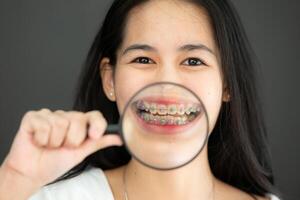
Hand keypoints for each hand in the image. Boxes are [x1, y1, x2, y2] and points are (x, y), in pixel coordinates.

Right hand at [1, 109, 122, 189]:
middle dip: (71, 140)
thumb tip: (120, 138)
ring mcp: (49, 115)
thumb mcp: (82, 153)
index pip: (94, 115)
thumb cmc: (56, 162)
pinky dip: (41, 139)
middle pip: (78, 119)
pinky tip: (38, 141)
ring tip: (49, 145)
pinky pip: (43, 124)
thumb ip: (99, 142)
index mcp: (79, 123)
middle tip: (62, 147)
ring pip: (60, 123)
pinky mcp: (32, 117)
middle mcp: (65, 116)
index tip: (94, 136)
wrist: (33, 173)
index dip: (97, 124)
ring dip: (54, 142)